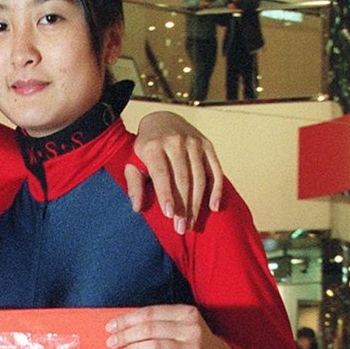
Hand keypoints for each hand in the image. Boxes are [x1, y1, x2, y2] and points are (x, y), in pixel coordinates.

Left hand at [105, 305, 239, 348]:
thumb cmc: (193, 342)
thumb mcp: (183, 325)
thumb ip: (160, 322)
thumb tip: (125, 325)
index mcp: (185, 312)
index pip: (150, 313)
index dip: (128, 319)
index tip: (111, 326)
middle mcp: (190, 327)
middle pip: (150, 328)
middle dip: (126, 335)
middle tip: (112, 341)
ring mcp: (193, 347)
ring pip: (155, 346)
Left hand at [127, 113, 224, 232]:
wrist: (162, 120)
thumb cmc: (145, 148)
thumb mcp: (133, 163)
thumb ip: (134, 184)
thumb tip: (137, 208)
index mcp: (153, 146)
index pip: (162, 174)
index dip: (166, 195)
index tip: (170, 215)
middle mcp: (175, 142)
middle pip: (182, 179)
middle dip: (183, 206)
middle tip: (181, 228)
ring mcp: (194, 142)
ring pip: (199, 177)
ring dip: (197, 203)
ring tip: (191, 224)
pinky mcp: (207, 145)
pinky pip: (215, 170)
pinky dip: (216, 189)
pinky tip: (214, 207)